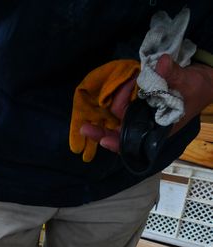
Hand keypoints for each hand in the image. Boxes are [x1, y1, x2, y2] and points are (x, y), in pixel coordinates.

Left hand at [81, 54, 212, 153]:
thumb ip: (173, 75)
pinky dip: (120, 95)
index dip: (117, 143)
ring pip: (119, 117)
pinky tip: (125, 83)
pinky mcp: (140, 105)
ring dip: (116, 101)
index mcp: (157, 131)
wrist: (203, 82)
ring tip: (130, 81)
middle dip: (102, 131)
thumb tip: (161, 64)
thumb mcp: (188, 82)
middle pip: (119, 134)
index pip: (133, 142)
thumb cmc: (197, 89)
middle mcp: (146, 127)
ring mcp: (142, 116)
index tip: (103, 141)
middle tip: (84, 128)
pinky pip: (123, 105)